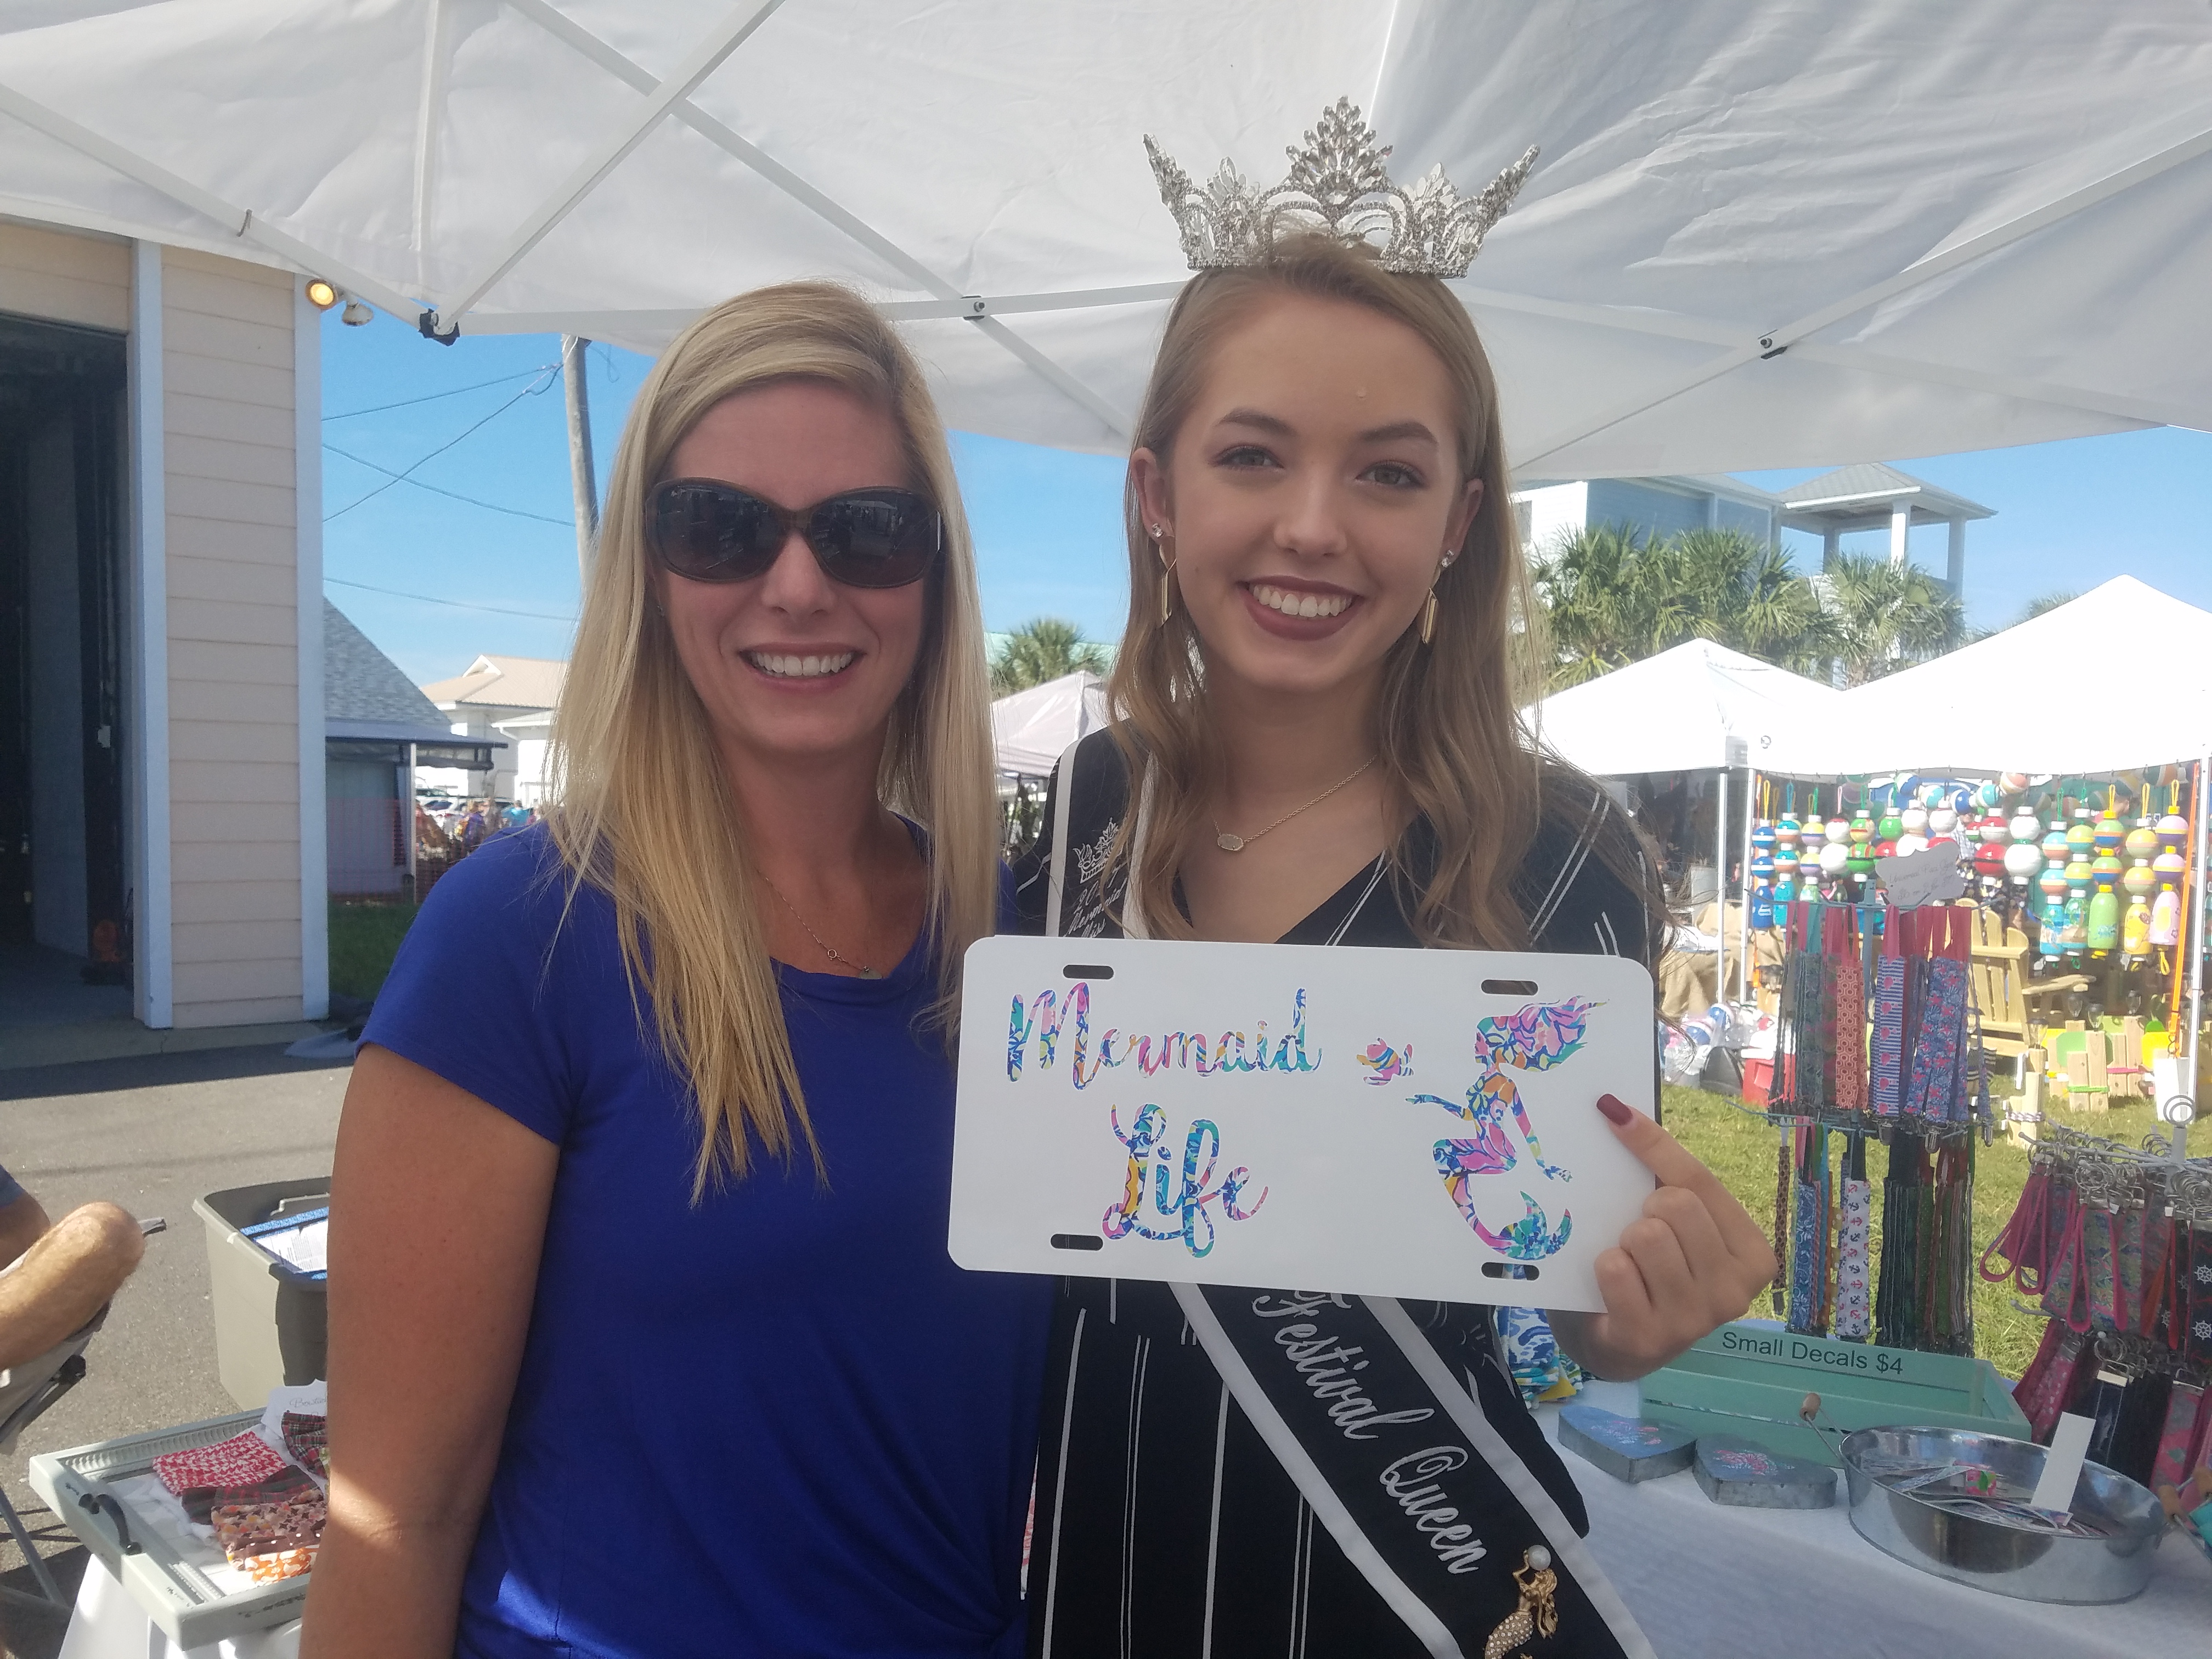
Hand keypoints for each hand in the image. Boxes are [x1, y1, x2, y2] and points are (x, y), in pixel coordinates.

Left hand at [1546, 1093, 1775, 1381]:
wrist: (1617, 1345)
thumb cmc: (1650, 1274)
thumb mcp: (1676, 1230)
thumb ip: (1670, 1184)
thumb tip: (1620, 1113)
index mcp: (1753, 1256)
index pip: (1700, 1180)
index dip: (1653, 1142)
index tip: (1614, 1112)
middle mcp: (1736, 1291)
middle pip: (1676, 1204)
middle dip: (1645, 1209)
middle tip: (1639, 1234)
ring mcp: (1695, 1319)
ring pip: (1647, 1234)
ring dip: (1624, 1243)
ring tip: (1630, 1265)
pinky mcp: (1650, 1338)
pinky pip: (1616, 1268)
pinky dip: (1604, 1268)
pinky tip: (1612, 1290)